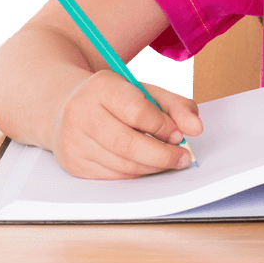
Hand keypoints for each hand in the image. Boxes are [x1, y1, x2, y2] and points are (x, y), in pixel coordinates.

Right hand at [51, 69, 202, 178]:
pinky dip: (135, 174)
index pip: (138, 112)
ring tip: (168, 161)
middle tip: (182, 157)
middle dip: (162, 155)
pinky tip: (145, 166)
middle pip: (128, 144)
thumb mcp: (144, 90)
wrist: (68, 105)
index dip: (164, 126)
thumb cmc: (114, 98)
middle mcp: (81, 112)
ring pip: (121, 165)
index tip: (179, 133)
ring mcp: (73, 140)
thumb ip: (175, 105)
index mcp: (101, 86)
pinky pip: (112, 177)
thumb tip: (196, 128)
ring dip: (152, 167)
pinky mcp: (73, 163)